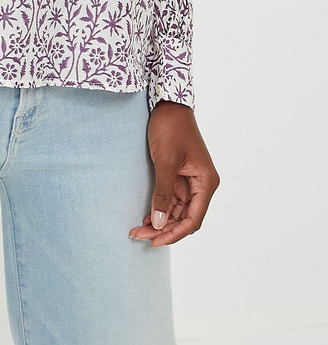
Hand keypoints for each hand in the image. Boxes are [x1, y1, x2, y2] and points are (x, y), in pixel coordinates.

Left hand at [128, 102, 219, 246]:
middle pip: (184, 218)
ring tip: (138, 229)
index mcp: (206, 183)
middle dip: (163, 229)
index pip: (193, 219)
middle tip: (139, 235)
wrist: (168, 103)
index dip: (174, 234)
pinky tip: (145, 216)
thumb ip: (163, 193)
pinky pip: (171, 199)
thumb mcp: (165, 161)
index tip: (154, 241)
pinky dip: (160, 208)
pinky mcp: (179, 175)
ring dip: (160, 221)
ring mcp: (190, 180)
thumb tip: (159, 223)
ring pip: (177, 211)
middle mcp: (202, 185)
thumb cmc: (171, 128)